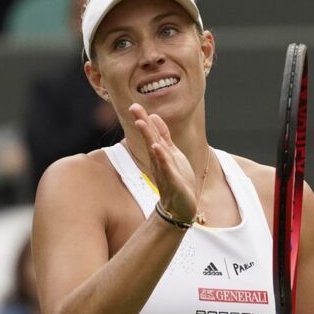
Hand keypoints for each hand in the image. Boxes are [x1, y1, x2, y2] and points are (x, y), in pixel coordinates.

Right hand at [128, 103, 197, 220]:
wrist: (180, 207)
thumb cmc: (176, 180)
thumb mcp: (171, 154)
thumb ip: (164, 136)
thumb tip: (155, 117)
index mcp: (160, 153)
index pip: (151, 133)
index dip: (144, 119)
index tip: (134, 105)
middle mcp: (159, 160)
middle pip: (150, 138)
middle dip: (142, 122)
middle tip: (133, 107)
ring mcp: (164, 170)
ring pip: (156, 150)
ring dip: (149, 136)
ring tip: (142, 122)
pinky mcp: (172, 181)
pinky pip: (166, 168)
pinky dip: (162, 158)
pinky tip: (157, 148)